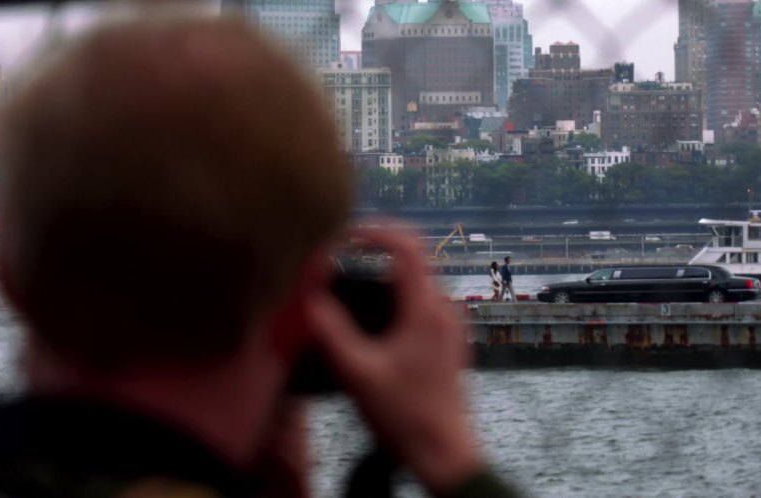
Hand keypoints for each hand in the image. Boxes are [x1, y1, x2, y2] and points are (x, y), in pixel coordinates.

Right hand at [307, 227, 480, 494]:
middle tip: (342, 254)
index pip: (406, 246)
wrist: (443, 453)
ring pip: (418, 280)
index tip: (345, 235)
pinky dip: (398, 295)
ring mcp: (451, 325)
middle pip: (413, 258)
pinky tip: (375, 315)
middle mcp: (444, 309)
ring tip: (353, 280)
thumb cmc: (405, 415)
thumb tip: (309, 296)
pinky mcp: (449, 340)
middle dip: (377, 250)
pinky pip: (424, 301)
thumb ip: (331, 329)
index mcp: (425, 310)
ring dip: (387, 273)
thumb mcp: (358, 372)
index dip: (375, 232)